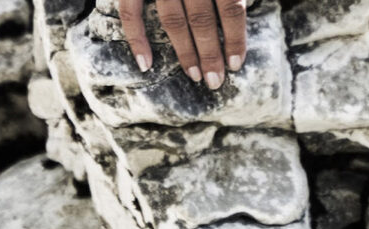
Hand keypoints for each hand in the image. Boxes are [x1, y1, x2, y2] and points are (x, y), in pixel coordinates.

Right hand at [120, 0, 247, 89]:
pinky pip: (129, 12)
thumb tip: (239, 17)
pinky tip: (145, 64)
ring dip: (185, 51)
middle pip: (202, 18)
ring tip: (195, 76)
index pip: (231, 6)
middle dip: (211, 53)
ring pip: (172, 20)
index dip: (235, 37)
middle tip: (216, 81)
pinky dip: (136, 38)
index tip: (236, 64)